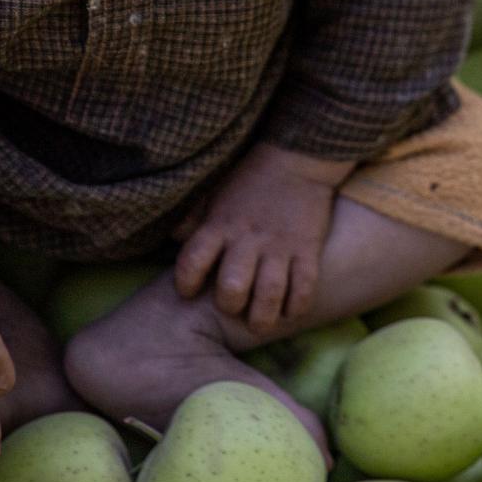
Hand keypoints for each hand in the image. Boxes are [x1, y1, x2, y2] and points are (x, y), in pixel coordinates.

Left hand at [173, 146, 342, 337]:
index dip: (185, 283)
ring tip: (260, 323)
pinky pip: (304, 286)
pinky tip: (289, 311)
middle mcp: (248, 238)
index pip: (192, 261)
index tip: (189, 291)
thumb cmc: (249, 181)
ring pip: (270, 293)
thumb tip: (173, 237)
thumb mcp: (214, 194)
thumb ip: (193, 218)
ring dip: (263, 316)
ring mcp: (280, 245)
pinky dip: (297, 306)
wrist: (297, 158)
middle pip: (233, 286)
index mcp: (220, 225)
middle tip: (234, 308)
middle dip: (230, 306)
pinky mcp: (308, 248)